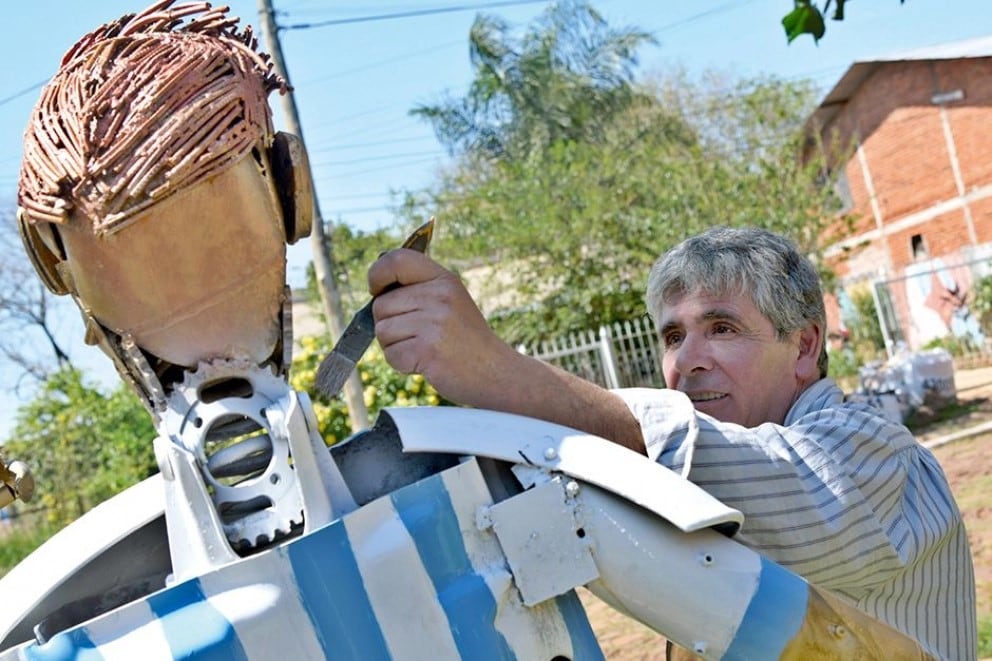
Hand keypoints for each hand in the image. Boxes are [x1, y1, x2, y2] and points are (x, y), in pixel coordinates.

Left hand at [368, 249, 517, 406]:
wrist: (495, 372)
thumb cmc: (466, 340)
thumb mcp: (450, 302)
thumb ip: (419, 290)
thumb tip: (376, 290)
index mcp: (444, 279)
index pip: (396, 259)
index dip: (377, 274)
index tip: (377, 290)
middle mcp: (439, 296)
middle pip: (381, 305)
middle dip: (389, 324)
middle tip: (418, 336)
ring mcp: (434, 323)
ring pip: (382, 331)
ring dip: (395, 346)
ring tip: (424, 349)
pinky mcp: (427, 349)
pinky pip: (391, 354)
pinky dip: (402, 364)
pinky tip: (425, 363)